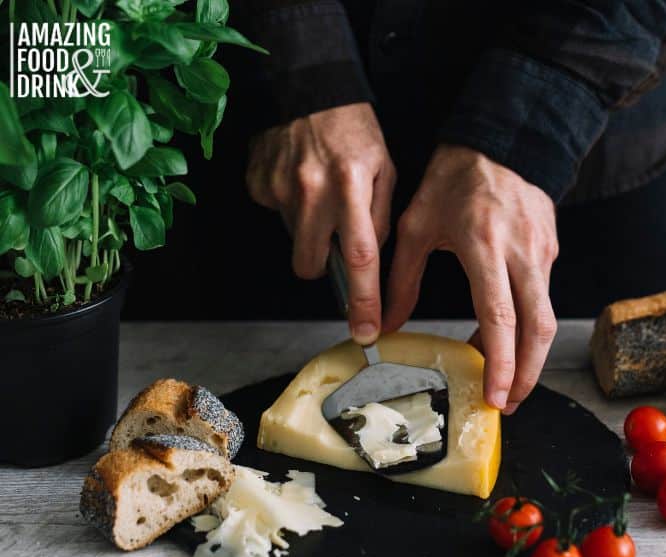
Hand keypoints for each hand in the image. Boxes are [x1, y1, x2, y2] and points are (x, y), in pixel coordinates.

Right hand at [246, 103, 395, 344]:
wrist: (307, 91)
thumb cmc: (352, 130)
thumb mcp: (383, 168)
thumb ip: (379, 217)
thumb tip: (367, 257)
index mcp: (351, 186)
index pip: (360, 257)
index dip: (363, 299)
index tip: (366, 330)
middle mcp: (312, 191)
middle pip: (311, 264)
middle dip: (321, 264)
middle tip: (330, 235)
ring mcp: (280, 188)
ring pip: (291, 242)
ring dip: (305, 231)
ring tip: (315, 197)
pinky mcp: (257, 183)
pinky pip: (273, 214)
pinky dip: (286, 206)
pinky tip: (296, 180)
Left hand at [384, 145, 557, 414]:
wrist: (500, 139)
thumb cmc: (453, 178)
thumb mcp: (416, 225)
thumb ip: (401, 279)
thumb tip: (387, 325)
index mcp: (483, 245)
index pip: (500, 316)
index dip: (501, 361)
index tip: (497, 395)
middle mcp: (521, 252)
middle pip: (538, 328)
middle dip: (527, 373)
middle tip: (509, 403)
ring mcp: (542, 250)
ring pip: (546, 316)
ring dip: (528, 354)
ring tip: (505, 380)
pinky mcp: (550, 248)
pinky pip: (542, 296)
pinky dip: (526, 324)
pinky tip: (503, 336)